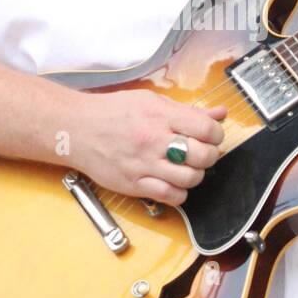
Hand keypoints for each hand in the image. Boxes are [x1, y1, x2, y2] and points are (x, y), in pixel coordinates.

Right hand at [68, 88, 226, 206]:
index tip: (211, 137)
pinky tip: (173, 182)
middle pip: (203, 156)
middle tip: (201, 153)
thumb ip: (187, 111)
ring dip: (195, 175)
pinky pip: (171, 196)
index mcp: (160, 116)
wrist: (77, 130)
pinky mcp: (134, 185)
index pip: (206, 129)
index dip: (216, 135)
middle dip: (209, 156)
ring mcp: (144, 165)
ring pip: (190, 179)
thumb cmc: (114, 112)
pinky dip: (179, 192)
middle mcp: (154, 140)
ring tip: (187, 167)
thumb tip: (220, 114)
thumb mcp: (152, 101)